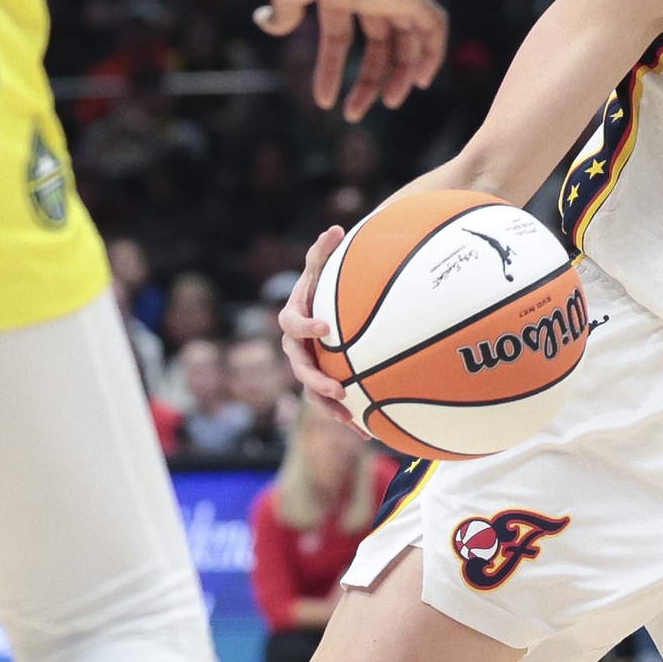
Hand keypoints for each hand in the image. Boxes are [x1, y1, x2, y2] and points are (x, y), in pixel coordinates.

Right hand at [255, 0, 448, 120]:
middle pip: (378, 44)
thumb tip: (267, 25)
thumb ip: (282, 14)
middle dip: (368, 80)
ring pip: (407, 39)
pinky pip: (434, 25)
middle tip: (355, 113)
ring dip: (401, 75)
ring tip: (389, 103)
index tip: (323, 101)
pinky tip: (421, 80)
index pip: (339, 38)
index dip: (330, 69)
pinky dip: (433, 52)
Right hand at [277, 226, 359, 425]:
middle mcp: (295, 348)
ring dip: (330, 408)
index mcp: (293, 319)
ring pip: (312, 392)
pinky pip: (331, 403)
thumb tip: (334, 229)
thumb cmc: (325, 282)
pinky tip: (370, 432)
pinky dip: (349, 417)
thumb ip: (324, 252)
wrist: (325, 306)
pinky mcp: (322, 381)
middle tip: (340, 390)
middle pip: (300, 368)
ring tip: (351, 419)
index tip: (325, 328)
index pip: (292, 325)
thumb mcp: (323, 266)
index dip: (306, 327)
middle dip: (318, 381)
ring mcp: (307, 367)